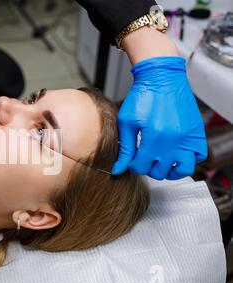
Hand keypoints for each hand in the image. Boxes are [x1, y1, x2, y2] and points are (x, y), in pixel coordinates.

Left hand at [111, 56, 207, 179]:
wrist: (162, 77)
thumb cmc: (142, 97)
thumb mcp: (127, 122)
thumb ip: (124, 148)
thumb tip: (117, 169)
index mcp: (153, 138)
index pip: (141, 167)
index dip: (133, 165)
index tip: (132, 159)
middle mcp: (173, 141)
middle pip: (160, 171)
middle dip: (149, 167)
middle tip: (145, 157)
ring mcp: (187, 138)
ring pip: (182, 169)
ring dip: (170, 170)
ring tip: (161, 162)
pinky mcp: (197, 133)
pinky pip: (198, 156)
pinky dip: (188, 159)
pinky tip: (176, 153)